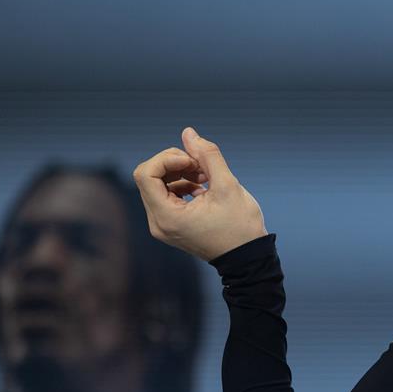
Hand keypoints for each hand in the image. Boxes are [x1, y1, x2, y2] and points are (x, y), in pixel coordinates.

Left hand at [132, 127, 268, 261]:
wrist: (247, 259)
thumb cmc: (240, 227)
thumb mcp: (228, 186)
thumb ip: (208, 155)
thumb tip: (188, 133)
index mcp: (167, 217)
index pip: (145, 174)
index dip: (167, 158)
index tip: (193, 161)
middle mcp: (158, 223)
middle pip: (148, 177)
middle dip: (174, 163)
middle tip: (202, 166)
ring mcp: (163, 225)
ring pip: (157, 184)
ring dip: (180, 173)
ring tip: (207, 176)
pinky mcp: (171, 225)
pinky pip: (166, 195)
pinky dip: (182, 184)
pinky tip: (204, 186)